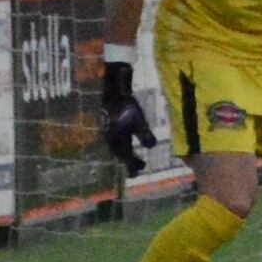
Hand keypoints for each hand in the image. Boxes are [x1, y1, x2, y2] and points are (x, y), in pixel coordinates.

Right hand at [98, 56, 156, 172]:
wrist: (113, 91)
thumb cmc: (126, 107)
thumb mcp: (138, 120)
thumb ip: (144, 134)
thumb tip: (152, 147)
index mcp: (117, 141)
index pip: (125, 157)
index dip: (132, 164)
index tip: (140, 171)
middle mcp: (111, 138)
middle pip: (121, 153)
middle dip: (129, 161)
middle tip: (140, 167)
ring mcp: (109, 131)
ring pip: (117, 146)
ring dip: (125, 153)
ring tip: (132, 157)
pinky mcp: (110, 124)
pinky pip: (116, 139)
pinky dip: (122, 143)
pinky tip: (126, 140)